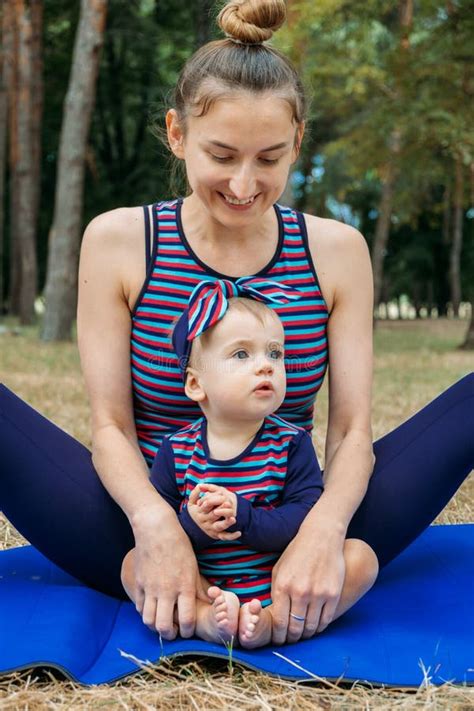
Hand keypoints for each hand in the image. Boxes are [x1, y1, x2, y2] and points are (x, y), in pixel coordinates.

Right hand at [131, 505, 206, 639]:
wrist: (156, 528)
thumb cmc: (179, 545)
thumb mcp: (193, 565)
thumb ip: (199, 587)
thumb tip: (210, 602)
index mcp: (184, 585)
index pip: (187, 620)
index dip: (188, 631)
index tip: (188, 630)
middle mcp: (167, 590)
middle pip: (165, 627)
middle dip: (170, 635)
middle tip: (174, 632)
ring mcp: (150, 588)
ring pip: (149, 621)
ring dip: (155, 627)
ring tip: (161, 623)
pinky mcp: (139, 583)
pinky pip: (140, 607)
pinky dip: (145, 613)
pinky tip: (151, 609)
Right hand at [187, 483, 240, 540]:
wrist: (191, 530)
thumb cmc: (194, 513)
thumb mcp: (191, 504)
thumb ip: (194, 494)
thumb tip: (199, 486)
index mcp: (200, 512)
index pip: (206, 505)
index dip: (213, 499)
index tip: (222, 494)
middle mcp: (206, 521)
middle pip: (213, 515)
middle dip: (222, 509)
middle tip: (229, 503)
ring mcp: (211, 529)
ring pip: (219, 526)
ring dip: (226, 523)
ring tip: (233, 519)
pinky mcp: (217, 535)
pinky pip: (224, 537)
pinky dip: (232, 536)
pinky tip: (239, 532)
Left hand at [271, 520, 345, 643]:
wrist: (321, 536)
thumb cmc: (297, 552)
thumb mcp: (279, 568)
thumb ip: (276, 591)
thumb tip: (275, 614)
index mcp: (282, 586)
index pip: (279, 622)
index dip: (278, 636)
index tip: (279, 640)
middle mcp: (299, 592)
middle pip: (295, 628)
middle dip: (292, 638)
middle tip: (291, 640)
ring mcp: (318, 594)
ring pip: (311, 626)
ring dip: (306, 634)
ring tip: (303, 634)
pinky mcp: (333, 594)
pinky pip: (326, 620)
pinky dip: (320, 627)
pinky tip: (316, 626)